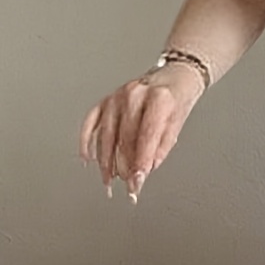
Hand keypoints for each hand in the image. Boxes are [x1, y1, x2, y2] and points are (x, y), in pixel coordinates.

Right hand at [78, 64, 203, 201]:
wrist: (172, 78)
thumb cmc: (176, 101)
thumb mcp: (177, 125)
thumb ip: (161, 149)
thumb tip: (144, 171)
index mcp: (158, 99)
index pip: (146, 137)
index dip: (141, 163)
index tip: (138, 182)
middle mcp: (134, 95)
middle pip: (125, 138)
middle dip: (125, 167)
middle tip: (129, 187)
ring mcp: (117, 97)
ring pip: (106, 135)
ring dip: (106, 162)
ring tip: (109, 181)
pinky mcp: (106, 101)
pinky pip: (91, 123)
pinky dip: (87, 142)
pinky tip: (87, 159)